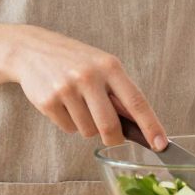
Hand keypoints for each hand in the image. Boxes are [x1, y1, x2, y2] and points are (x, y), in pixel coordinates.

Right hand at [5, 25, 166, 148]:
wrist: (33, 49)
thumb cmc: (77, 61)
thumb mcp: (103, 66)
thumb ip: (120, 92)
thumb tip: (140, 125)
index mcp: (110, 67)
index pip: (136, 102)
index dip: (151, 125)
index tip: (162, 144)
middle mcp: (89, 77)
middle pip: (109, 126)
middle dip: (115, 138)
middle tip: (114, 137)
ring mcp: (66, 89)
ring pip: (88, 131)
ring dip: (88, 127)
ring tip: (80, 105)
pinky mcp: (47, 101)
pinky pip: (68, 129)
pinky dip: (70, 124)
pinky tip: (64, 105)